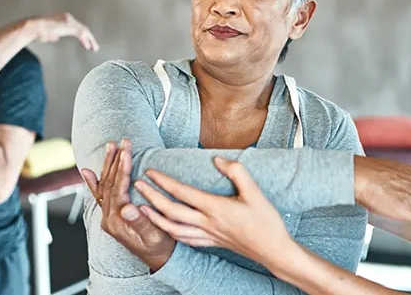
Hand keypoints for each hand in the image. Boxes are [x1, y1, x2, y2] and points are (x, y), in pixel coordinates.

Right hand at [28, 12, 99, 50]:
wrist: (35, 28)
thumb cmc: (38, 31)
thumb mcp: (49, 33)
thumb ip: (54, 34)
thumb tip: (56, 37)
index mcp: (64, 19)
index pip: (77, 27)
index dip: (84, 36)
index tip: (87, 43)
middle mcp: (68, 18)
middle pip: (83, 28)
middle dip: (89, 38)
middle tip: (94, 47)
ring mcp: (69, 21)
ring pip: (84, 31)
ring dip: (90, 40)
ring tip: (94, 48)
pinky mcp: (69, 26)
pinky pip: (81, 33)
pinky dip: (86, 40)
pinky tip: (88, 46)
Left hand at [81, 140, 174, 271]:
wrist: (159, 260)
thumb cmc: (160, 248)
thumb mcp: (155, 236)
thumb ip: (140, 222)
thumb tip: (127, 208)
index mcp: (118, 222)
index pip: (118, 190)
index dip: (123, 170)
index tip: (126, 152)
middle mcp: (109, 219)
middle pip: (110, 184)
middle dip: (116, 161)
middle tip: (123, 142)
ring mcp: (108, 217)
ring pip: (105, 186)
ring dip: (108, 165)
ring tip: (111, 146)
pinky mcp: (111, 216)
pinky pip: (100, 196)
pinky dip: (93, 182)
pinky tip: (87, 172)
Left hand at [133, 157, 293, 265]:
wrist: (274, 250)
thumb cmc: (266, 222)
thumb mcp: (255, 192)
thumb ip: (237, 172)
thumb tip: (218, 160)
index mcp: (215, 208)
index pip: (182, 193)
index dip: (164, 182)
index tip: (150, 172)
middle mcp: (207, 223)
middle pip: (171, 211)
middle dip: (151, 198)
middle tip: (137, 186)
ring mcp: (208, 235)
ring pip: (173, 229)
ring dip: (155, 218)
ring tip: (142, 208)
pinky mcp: (212, 242)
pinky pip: (185, 239)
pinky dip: (171, 232)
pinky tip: (166, 228)